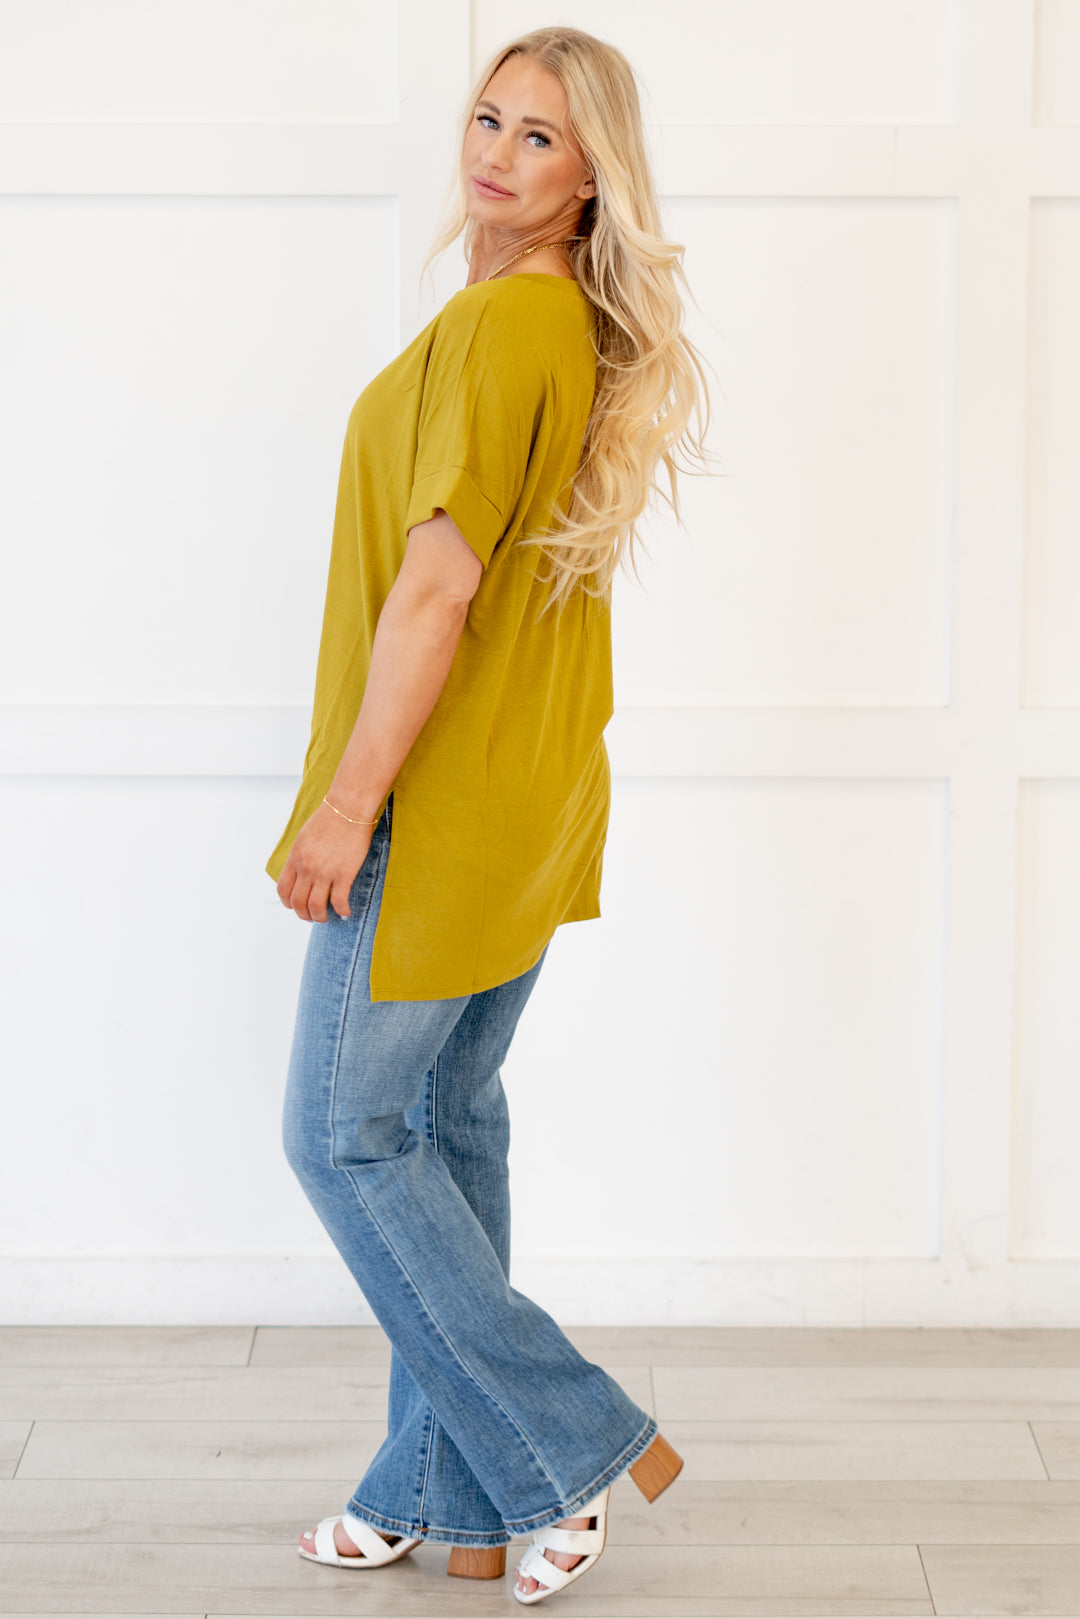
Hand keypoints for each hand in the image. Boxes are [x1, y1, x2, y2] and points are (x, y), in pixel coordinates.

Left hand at [276, 800, 375, 921]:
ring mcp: (325, 872)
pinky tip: (345, 913)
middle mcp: (307, 868)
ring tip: (326, 918)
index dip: (288, 903)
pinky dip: (341, 911)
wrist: (347, 809)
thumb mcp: (304, 838)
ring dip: (320, 917)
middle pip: (298, 902)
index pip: (283, 890)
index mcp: (295, 858)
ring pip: (316, 906)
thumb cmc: (328, 820)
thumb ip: (300, 857)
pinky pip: (339, 901)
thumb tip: (301, 873)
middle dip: (303, 915)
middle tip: (311, 917)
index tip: (296, 906)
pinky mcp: (344, 873)